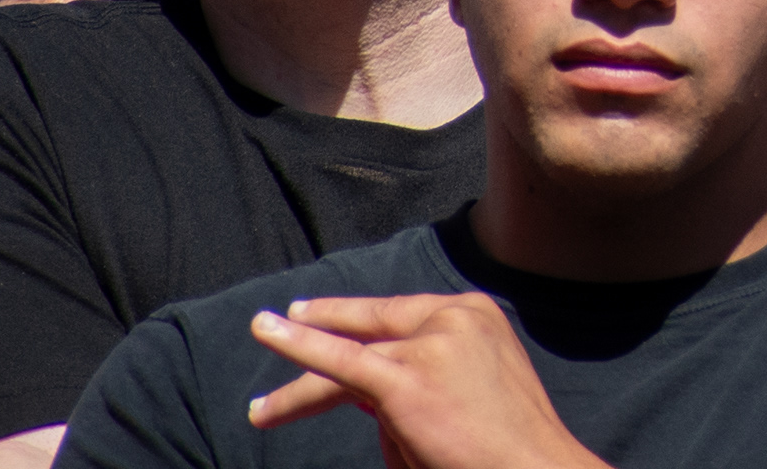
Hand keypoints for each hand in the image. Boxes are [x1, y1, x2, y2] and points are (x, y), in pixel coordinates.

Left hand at [247, 292, 606, 468]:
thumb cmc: (505, 451)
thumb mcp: (468, 397)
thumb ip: (419, 384)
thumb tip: (368, 396)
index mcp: (476, 314)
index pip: (404, 318)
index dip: (363, 329)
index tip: (334, 329)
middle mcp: (454, 317)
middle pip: (372, 326)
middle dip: (327, 327)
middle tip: (288, 322)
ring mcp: (431, 344)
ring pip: (348, 357)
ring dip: (300, 384)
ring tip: (261, 408)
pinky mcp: (406, 379)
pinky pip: (340, 361)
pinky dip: (299, 346)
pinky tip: (268, 330)